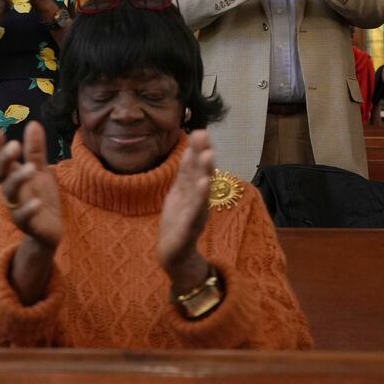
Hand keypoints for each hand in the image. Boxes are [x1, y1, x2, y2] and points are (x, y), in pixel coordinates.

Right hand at [0, 122, 63, 249]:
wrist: (49, 232)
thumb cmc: (41, 198)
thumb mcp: (41, 172)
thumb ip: (35, 150)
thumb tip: (33, 123)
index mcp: (14, 176)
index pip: (2, 159)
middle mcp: (11, 191)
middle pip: (1, 174)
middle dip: (4, 159)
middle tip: (14, 145)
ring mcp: (17, 208)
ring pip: (11, 193)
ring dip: (19, 179)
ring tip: (31, 168)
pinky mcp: (28, 224)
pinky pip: (24, 217)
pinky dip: (29, 209)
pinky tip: (37, 202)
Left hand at [158, 129, 214, 289]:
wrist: (174, 252)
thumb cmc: (179, 220)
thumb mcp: (181, 192)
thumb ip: (187, 171)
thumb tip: (191, 147)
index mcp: (192, 190)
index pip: (195, 167)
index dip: (197, 150)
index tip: (200, 131)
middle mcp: (197, 200)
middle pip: (201, 176)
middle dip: (204, 159)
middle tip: (207, 139)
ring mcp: (195, 214)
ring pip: (201, 193)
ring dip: (205, 175)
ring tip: (208, 157)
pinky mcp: (188, 230)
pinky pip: (193, 215)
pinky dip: (198, 202)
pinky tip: (202, 187)